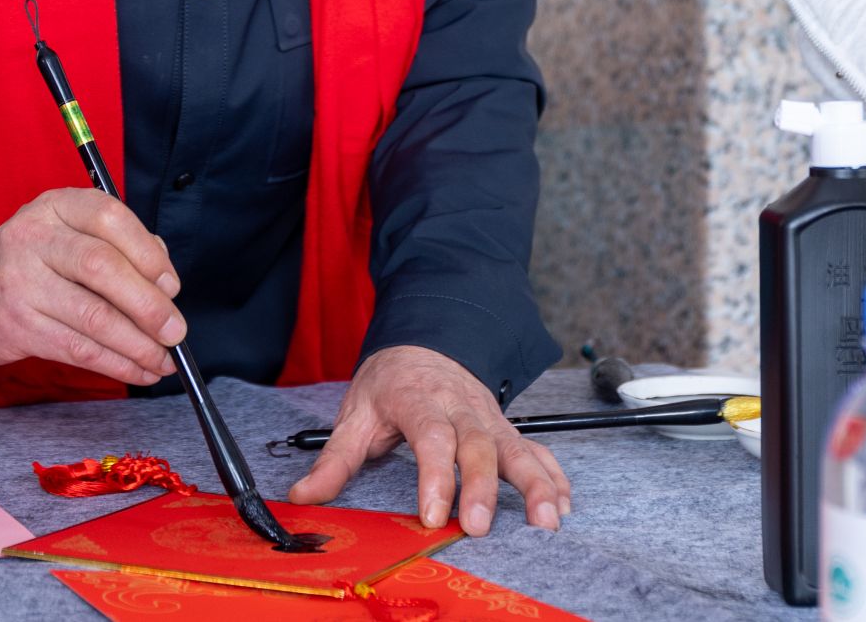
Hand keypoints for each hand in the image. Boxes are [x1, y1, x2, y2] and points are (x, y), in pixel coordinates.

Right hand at [0, 188, 184, 384]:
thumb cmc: (33, 262)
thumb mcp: (68, 234)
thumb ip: (119, 245)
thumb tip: (165, 281)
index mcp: (57, 206)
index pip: (110, 218)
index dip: (149, 254)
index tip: (171, 286)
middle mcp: (34, 237)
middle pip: (103, 268)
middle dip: (149, 305)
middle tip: (176, 332)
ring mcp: (20, 281)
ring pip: (93, 316)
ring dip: (138, 345)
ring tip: (163, 360)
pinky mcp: (17, 325)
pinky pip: (77, 348)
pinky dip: (116, 364)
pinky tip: (138, 370)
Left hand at [287, 345, 571, 536]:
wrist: (426, 339)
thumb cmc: (391, 381)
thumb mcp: (356, 411)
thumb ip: (334, 458)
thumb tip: (303, 495)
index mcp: (419, 399)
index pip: (431, 436)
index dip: (434, 476)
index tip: (432, 515)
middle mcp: (460, 406)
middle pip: (478, 444)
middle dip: (482, 487)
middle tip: (478, 527)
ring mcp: (488, 416)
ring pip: (516, 447)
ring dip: (534, 484)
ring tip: (546, 521)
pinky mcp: (506, 427)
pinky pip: (535, 449)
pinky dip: (552, 475)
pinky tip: (561, 504)